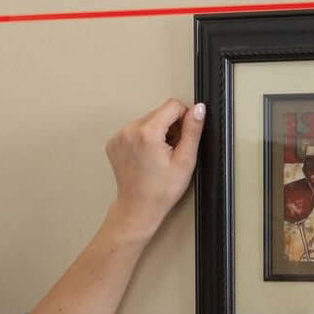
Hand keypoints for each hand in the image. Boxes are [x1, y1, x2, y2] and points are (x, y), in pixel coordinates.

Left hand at [104, 97, 205, 236]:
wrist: (138, 208)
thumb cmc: (161, 191)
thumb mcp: (185, 161)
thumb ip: (193, 131)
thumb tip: (199, 109)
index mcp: (147, 132)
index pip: (173, 105)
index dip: (184, 119)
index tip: (182, 138)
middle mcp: (129, 130)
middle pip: (159, 112)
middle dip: (169, 127)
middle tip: (170, 152)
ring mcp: (119, 136)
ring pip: (147, 120)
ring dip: (157, 132)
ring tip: (158, 156)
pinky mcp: (114, 142)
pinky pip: (134, 129)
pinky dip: (143, 138)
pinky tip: (147, 156)